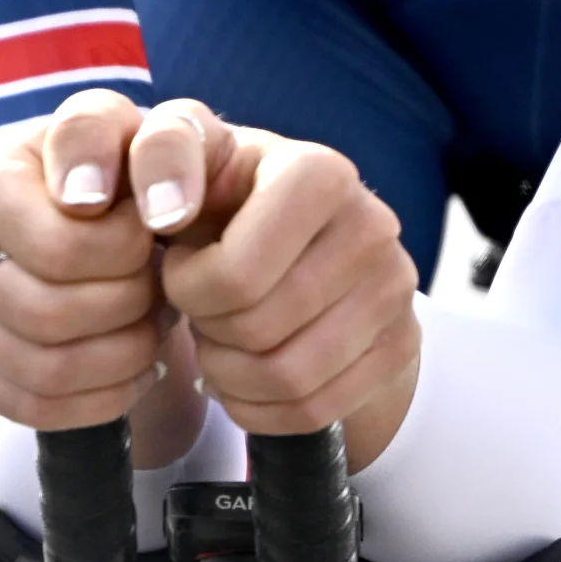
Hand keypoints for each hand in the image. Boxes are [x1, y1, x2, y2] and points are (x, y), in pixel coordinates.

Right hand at [0, 90, 167, 429]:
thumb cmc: (115, 168)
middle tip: (159, 285)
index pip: (60, 250)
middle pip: (48, 316)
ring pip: (43, 371)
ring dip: (123, 356)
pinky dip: (100, 399)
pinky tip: (134, 366)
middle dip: (128, 308)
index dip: (128, 254)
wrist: (100, 212)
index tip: (152, 231)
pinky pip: (31, 409)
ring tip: (152, 323)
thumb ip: (116, 137)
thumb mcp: (125, 126)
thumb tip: (85, 198)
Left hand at [138, 102, 422, 454]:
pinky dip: (260, 407)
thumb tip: (164, 211)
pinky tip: (243, 375)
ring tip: (218, 340)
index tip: (180, 266)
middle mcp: (371, 227)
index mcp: (318, 174)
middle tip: (199, 309)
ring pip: (287, 378)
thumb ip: (161, 151)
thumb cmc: (227, 194)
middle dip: (208, 330)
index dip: (189, 287)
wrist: (296, 232)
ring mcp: (394, 290)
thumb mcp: (190, 154)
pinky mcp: (400, 345)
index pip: (237, 275)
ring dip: (229, 374)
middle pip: (259, 330)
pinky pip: (314, 410)